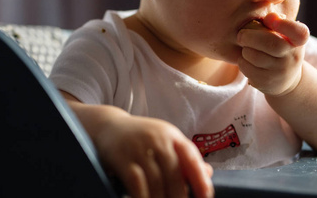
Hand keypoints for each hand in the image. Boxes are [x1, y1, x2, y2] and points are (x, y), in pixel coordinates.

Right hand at [95, 115, 213, 197]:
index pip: (191, 157)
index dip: (201, 179)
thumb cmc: (140, 138)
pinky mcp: (122, 159)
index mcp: (171, 135)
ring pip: (157, 182)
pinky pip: (137, 184)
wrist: (107, 126)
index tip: (205, 197)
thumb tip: (208, 173)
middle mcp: (156, 139)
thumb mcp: (163, 141)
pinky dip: (143, 197)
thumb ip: (184, 157)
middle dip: (179, 196)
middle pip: (174, 173)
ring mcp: (139, 148)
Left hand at [237, 13, 309, 95]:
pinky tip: (246, 60)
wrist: (285, 79)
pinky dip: (242, 61)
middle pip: (271, 44)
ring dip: (245, 50)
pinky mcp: (265, 83)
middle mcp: (292, 58)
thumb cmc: (280, 49)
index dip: (285, 25)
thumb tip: (270, 16)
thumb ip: (275, 23)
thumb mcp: (284, 36)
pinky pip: (246, 68)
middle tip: (241, 35)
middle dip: (250, 37)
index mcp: (298, 42)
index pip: (300, 33)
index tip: (270, 19)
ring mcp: (280, 72)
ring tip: (246, 48)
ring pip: (254, 56)